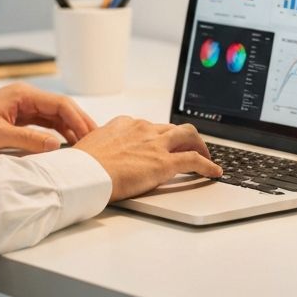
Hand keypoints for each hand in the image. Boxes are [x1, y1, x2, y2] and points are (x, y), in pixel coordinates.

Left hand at [0, 83, 97, 154]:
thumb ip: (29, 140)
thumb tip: (58, 145)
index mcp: (23, 95)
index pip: (61, 104)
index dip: (79, 119)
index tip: (92, 135)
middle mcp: (25, 97)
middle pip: (61, 109)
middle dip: (80, 123)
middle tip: (97, 141)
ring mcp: (21, 107)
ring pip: (54, 116)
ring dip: (70, 129)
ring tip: (86, 145)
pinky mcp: (16, 117)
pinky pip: (43, 124)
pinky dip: (56, 133)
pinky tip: (66, 144)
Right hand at [73, 117, 220, 201]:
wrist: (84, 173)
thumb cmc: (82, 165)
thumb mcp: (91, 147)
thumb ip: (104, 147)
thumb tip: (100, 157)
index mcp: (124, 123)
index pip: (150, 126)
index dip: (159, 136)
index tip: (162, 144)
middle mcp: (142, 128)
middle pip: (172, 128)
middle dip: (184, 138)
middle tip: (191, 148)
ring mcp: (155, 144)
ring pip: (188, 136)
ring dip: (200, 146)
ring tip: (207, 157)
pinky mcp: (164, 162)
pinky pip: (194, 160)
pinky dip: (208, 165)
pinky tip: (215, 172)